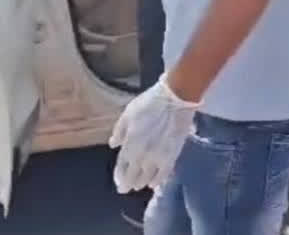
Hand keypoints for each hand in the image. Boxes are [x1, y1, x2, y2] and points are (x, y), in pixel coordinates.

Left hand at [108, 75, 199, 193]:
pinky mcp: (172, 156)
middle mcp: (143, 155)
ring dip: (140, 183)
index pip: (122, 165)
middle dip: (127, 183)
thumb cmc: (149, 103)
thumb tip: (113, 144)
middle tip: (124, 189)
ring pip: (147, 177)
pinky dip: (157, 180)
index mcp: (130, 144)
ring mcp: (158, 157)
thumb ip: (119, 131)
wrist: (175, 100)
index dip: (119, 175)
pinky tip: (152, 184)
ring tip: (137, 186)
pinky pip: (163, 174)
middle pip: (133, 175)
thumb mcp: (128, 114)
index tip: (118, 181)